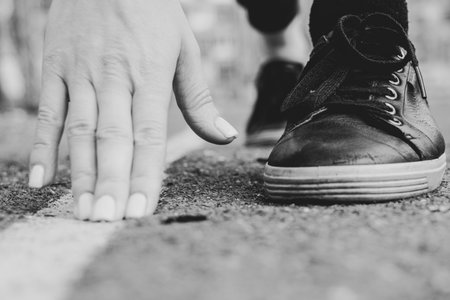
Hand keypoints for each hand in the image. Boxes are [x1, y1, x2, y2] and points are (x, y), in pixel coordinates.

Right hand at [28, 0, 237, 220]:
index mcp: (149, 75)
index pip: (149, 135)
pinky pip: (48, 112)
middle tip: (107, 220)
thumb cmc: (154, 13)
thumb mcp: (184, 50)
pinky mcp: (55, 67)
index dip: (146, 174)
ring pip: (79, 131)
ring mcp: (80, 73)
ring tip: (83, 210)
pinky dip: (43, 146)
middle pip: (112, 139)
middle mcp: (113, 78)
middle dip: (111, 182)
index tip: (142, 210)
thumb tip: (225, 137)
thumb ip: (199, 99)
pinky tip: (42, 179)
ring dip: (80, 173)